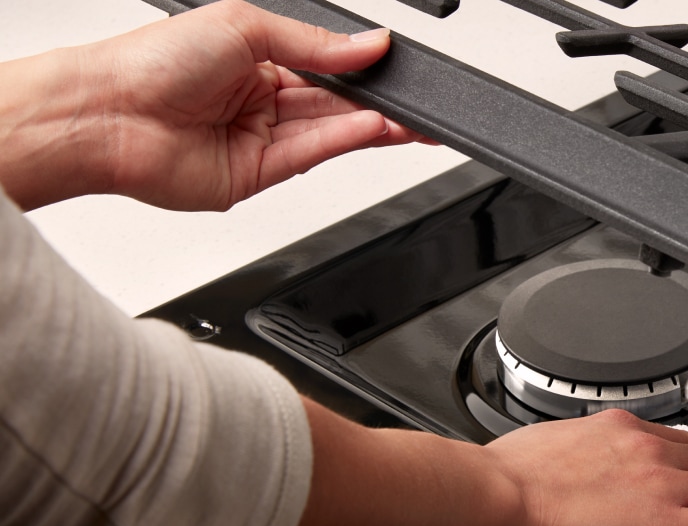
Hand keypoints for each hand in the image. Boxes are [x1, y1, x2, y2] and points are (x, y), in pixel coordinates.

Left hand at [0, 0, 428, 210]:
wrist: (107, 115)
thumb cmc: (151, 61)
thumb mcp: (245, 26)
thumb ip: (314, 43)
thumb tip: (368, 44)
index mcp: (253, 58)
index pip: (325, 66)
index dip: (362, 69)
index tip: (396, 66)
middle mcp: (258, 100)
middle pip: (335, 103)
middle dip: (380, 103)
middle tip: (418, 102)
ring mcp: (259, 138)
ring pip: (331, 131)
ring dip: (374, 125)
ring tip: (410, 120)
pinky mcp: (257, 175)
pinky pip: (312, 155)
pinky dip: (345, 141)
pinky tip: (374, 128)